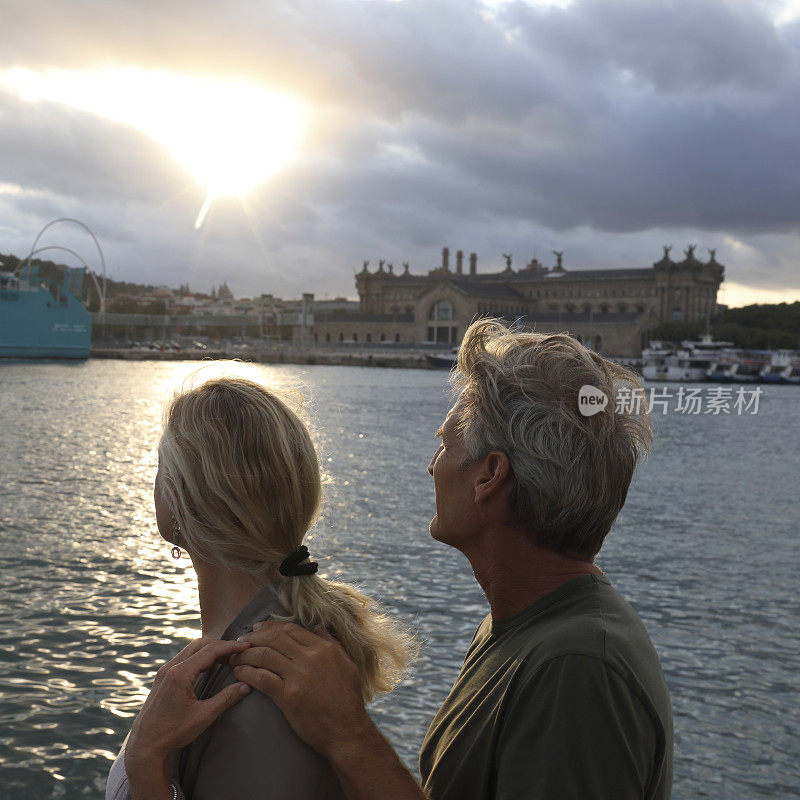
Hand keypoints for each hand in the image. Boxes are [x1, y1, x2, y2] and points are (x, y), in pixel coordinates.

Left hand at [125, 639, 251, 773]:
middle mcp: (170, 668)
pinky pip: (184, 658)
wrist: (144, 746)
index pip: (210, 650)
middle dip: (221, 645)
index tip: (246, 646)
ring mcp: (164, 672)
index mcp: (179, 674)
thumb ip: (226, 698)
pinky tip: (211, 666)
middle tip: (239, 652)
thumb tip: (246, 685)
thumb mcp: (203, 716)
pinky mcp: (162, 678)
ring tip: (228, 658)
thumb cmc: (172, 733)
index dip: (230, 646)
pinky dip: (200, 657)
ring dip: (211, 651)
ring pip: (191, 650)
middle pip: (200, 645)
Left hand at [230, 622, 370, 758]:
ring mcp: (298, 676)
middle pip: (274, 638)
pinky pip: (261, 678)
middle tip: (241, 641)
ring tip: (236, 657)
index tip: (257, 628)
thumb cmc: (348, 698)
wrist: (346, 730)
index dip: (270, 626)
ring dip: (245, 654)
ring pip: (264, 655)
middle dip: (253, 637)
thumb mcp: (348, 664)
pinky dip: (247, 673)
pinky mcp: (288, 696)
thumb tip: (319, 627)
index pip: (291, 629)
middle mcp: (310, 658)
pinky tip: (239, 673)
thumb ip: (332, 643)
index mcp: (323, 648)